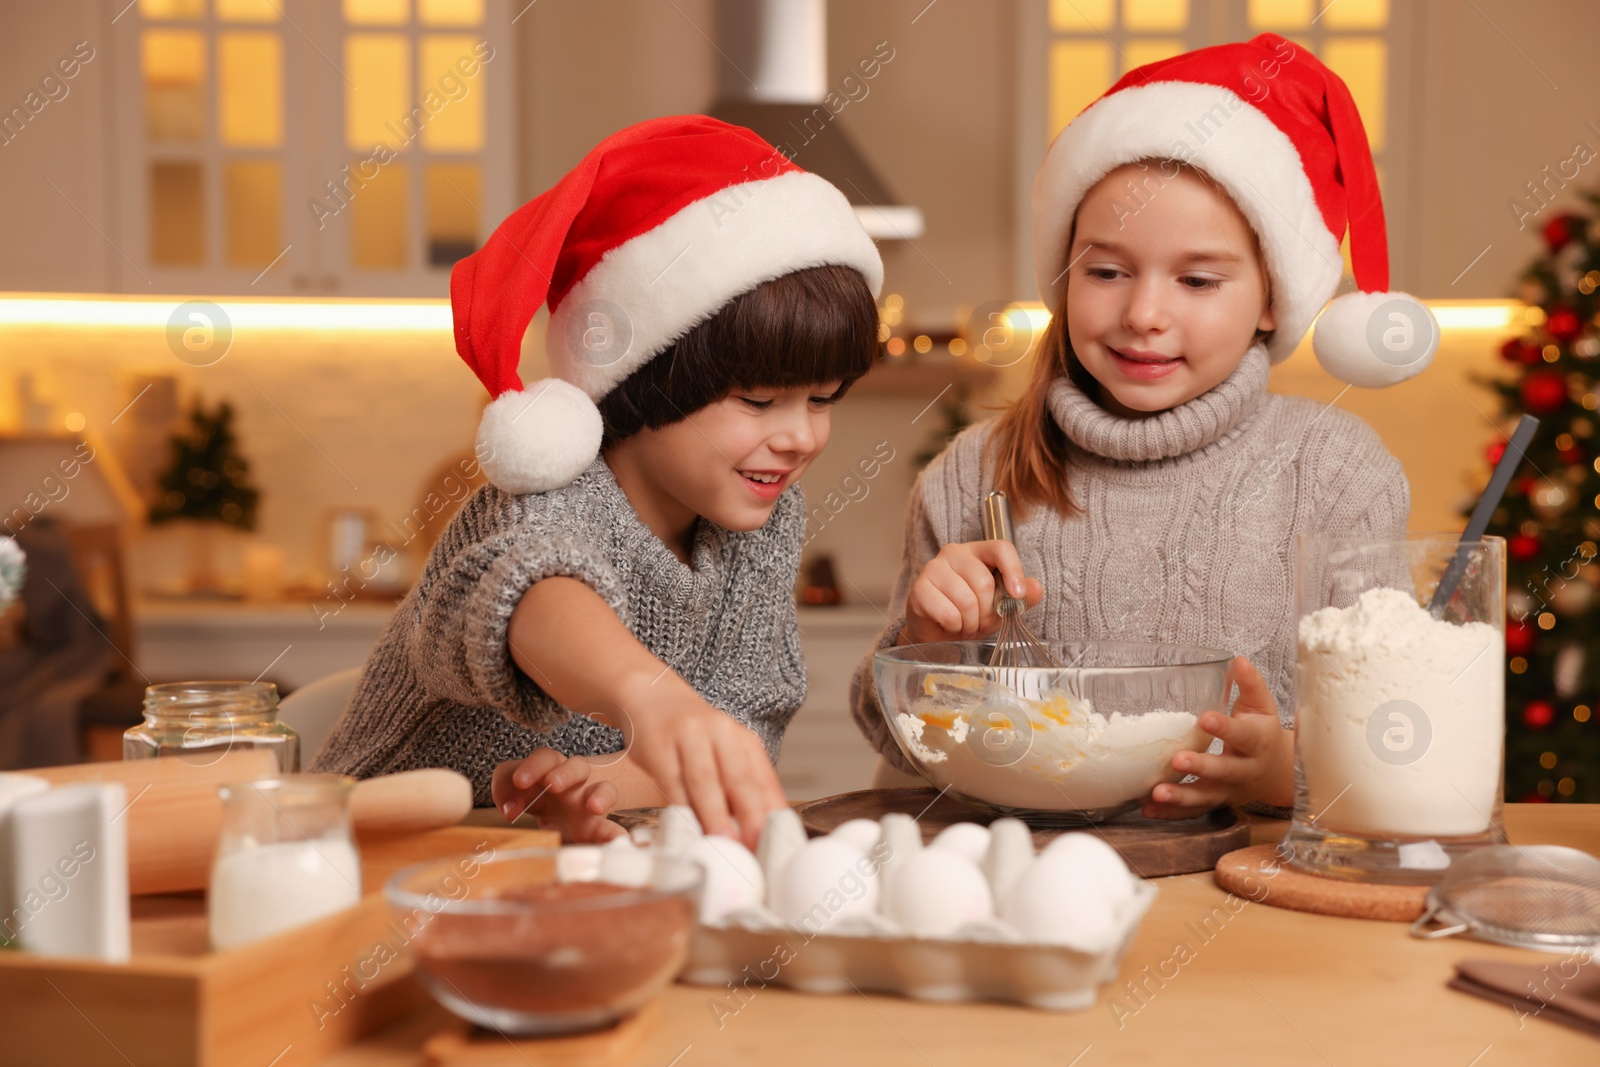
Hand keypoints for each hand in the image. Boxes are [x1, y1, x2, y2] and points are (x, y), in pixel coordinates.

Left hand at [491, 748, 625, 842]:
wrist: (562, 824)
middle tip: (553, 785)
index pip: (546, 758)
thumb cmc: (538, 800)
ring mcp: (589, 805)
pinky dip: (616, 834)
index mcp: (551, 770)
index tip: (520, 782)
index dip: (533, 766)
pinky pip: (612, 828)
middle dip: (566, 773)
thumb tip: (509, 808)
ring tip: (594, 807)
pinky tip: (619, 842)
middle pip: (577, 767)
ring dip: (600, 795)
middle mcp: (574, 784)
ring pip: (604, 789)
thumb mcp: (516, 792)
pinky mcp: (598, 829)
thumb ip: (506, 792)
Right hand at [623, 687, 786, 851]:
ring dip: (715, 814)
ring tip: (725, 842)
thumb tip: (757, 832)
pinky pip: (672, 781)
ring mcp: (688, 737)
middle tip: (756, 845)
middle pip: (739, 777)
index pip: (763, 778)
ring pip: (705, 780)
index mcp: (742, 739)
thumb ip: (740, 785)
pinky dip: (682, 807)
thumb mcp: (724, 751)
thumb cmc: (693, 737)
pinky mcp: (659, 747)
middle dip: (750, 814)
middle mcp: (719, 733)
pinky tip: (689, 827)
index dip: (771, 812)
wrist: (653, 698)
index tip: (776, 842)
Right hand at [900, 540, 1044, 644]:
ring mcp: (933, 568)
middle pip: (983, 581)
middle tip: (981, 622)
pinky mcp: (919, 589)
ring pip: (966, 600)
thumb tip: (1036, 588)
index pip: (1001, 548)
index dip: (1013, 570)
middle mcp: (953, 553)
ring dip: (971, 622)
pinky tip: (950, 625)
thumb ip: (1020, 597)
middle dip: (987, 612)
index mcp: (977, 551)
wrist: (937, 634)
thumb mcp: (1000, 607)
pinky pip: (948, 613)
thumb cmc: (969, 614)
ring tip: (966, 624)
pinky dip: (955, 626)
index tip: (1017, 595)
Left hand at [1142, 657, 1292, 819]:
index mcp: (1257, 742)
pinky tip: (1147, 809)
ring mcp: (1229, 791)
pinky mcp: (1215, 804)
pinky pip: (1192, 812)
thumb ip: (1250, 684)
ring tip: (1156, 794)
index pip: (1243, 735)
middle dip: (1201, 768)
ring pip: (1206, 797)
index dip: (1225, 728)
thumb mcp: (1261, 707)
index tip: (1205, 719)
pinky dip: (1170, 813)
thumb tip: (1238, 659)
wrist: (1277, 773)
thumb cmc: (1261, 732)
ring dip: (1180, 798)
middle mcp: (1244, 770)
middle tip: (1177, 760)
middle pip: (1224, 771)